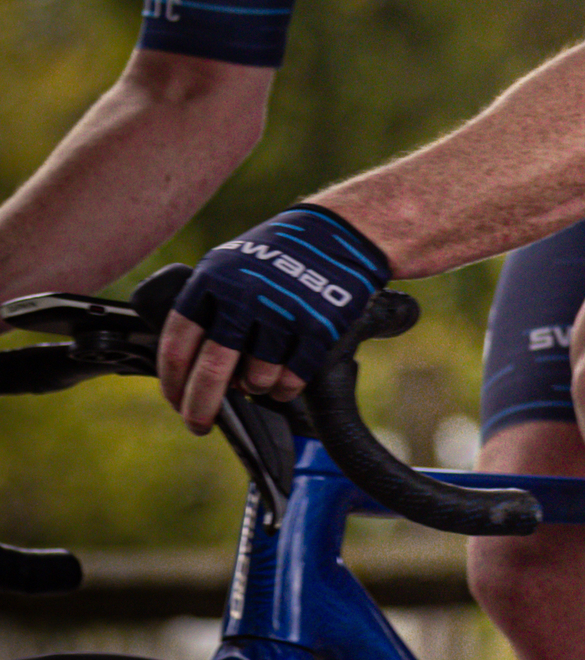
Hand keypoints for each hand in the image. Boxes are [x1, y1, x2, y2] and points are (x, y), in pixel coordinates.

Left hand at [158, 206, 391, 432]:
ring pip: (255, 380)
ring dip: (254, 388)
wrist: (337, 235)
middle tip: (198, 425)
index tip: (174, 401)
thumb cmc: (277, 257)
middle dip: (199, 408)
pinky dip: (285, 389)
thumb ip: (208, 308)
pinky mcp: (317, 327)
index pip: (177, 344)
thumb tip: (186, 370)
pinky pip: (292, 379)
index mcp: (212, 281)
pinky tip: (283, 382)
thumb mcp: (229, 266)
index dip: (172, 382)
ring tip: (259, 376)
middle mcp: (243, 296)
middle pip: (210, 371)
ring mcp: (281, 311)